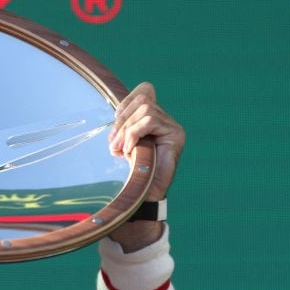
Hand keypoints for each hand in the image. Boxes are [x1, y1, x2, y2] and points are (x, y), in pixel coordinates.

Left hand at [107, 83, 184, 250]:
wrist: (144, 197)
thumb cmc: (133, 173)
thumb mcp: (124, 143)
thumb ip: (124, 126)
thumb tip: (115, 112)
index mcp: (155, 119)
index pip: (145, 91)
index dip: (127, 101)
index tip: (114, 119)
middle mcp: (168, 121)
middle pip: (143, 100)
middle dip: (122, 121)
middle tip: (113, 144)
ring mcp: (174, 128)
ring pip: (145, 110)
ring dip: (127, 129)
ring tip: (120, 150)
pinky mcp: (176, 135)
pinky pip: (149, 121)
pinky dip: (134, 133)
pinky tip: (129, 150)